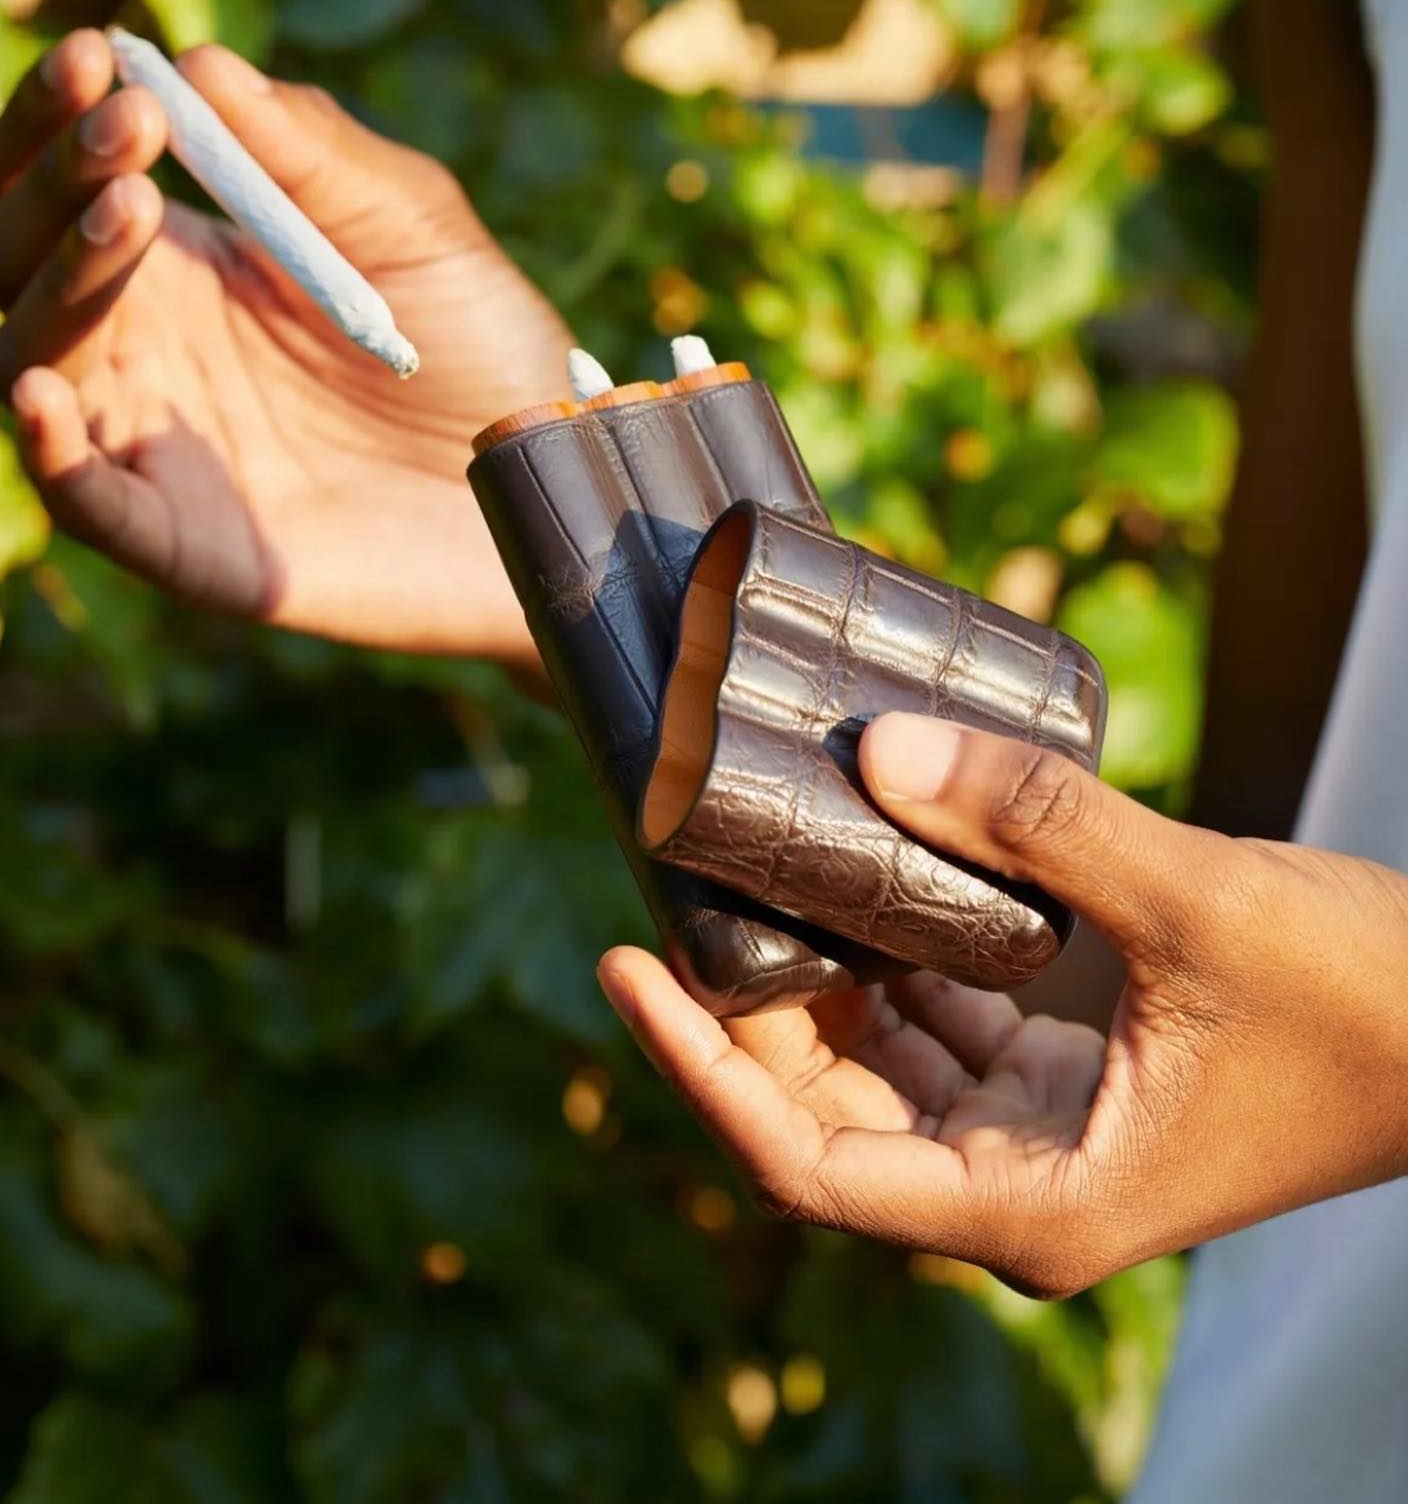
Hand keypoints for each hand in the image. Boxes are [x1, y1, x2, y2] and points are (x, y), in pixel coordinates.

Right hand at [0, 30, 571, 663]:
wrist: (543, 482)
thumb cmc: (484, 352)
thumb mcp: (415, 229)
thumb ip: (315, 154)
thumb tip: (199, 62)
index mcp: (194, 263)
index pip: (69, 178)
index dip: (59, 114)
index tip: (98, 51)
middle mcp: (150, 345)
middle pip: (20, 254)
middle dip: (53, 177)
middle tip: (129, 126)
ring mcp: (156, 440)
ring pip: (31, 358)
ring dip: (57, 279)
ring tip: (131, 211)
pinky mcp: (183, 538)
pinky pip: (81, 499)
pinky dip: (46, 451)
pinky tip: (44, 390)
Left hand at [598, 714, 1407, 1295]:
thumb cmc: (1366, 1007)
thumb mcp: (1197, 904)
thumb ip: (1035, 825)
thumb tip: (877, 749)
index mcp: (1030, 1205)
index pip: (806, 1164)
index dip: (700, 1070)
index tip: (622, 971)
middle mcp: (1017, 1187)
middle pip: (823, 1112)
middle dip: (742, 1007)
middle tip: (674, 881)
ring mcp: (1038, 1134)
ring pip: (875, 1067)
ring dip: (812, 975)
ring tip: (743, 861)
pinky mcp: (1066, 1078)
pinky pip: (937, 1027)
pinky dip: (888, 957)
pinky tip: (857, 867)